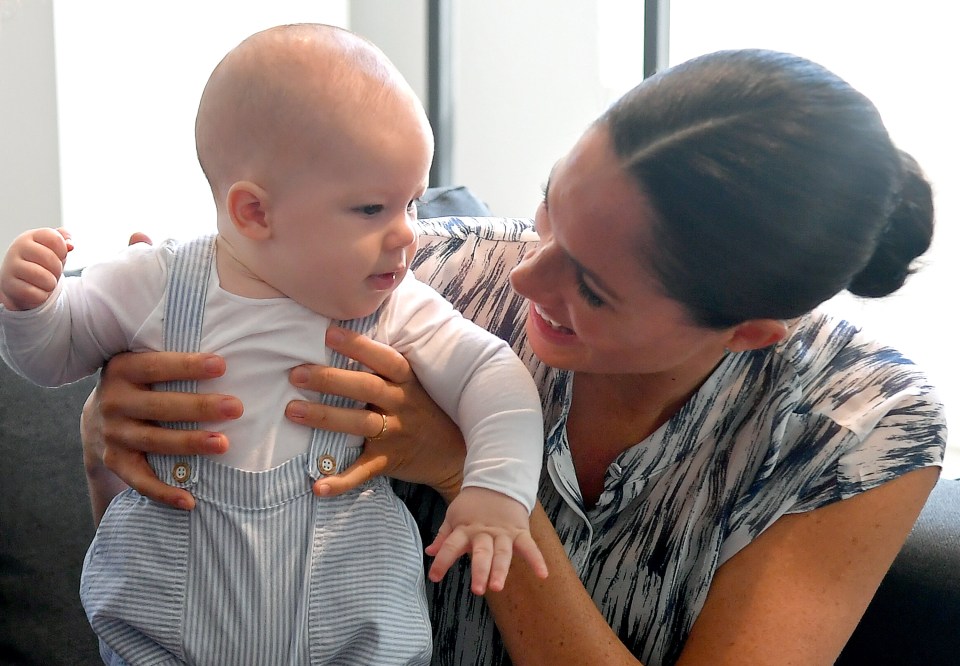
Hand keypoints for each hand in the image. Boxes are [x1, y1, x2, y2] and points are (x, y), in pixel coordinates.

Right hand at [0, 227, 72, 309]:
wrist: (17, 283)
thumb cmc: (39, 263)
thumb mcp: (53, 249)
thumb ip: (63, 241)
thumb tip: (70, 245)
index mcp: (30, 237)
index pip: (54, 238)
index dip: (63, 250)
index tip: (59, 256)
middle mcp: (17, 249)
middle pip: (50, 258)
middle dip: (58, 269)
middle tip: (52, 272)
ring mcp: (11, 267)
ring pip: (44, 278)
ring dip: (51, 284)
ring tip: (45, 282)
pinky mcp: (10, 286)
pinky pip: (37, 294)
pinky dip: (42, 295)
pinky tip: (36, 291)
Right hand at [82, 351, 241, 509]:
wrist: (98, 416)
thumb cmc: (143, 384)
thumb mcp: (145, 363)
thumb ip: (175, 361)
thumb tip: (228, 357)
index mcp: (123, 369)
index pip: (156, 366)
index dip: (188, 366)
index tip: (221, 366)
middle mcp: (113, 401)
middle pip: (160, 406)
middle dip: (199, 407)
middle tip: (236, 408)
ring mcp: (113, 434)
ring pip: (154, 441)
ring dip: (189, 444)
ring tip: (222, 444)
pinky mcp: (115, 461)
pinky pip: (140, 481)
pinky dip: (164, 492)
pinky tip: (190, 500)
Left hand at [288, 325, 465, 502]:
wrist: (454, 453)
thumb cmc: (424, 410)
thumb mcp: (413, 385)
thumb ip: (384, 369)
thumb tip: (340, 339)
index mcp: (407, 382)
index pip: (384, 359)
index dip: (358, 346)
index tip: (329, 334)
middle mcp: (402, 405)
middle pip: (366, 388)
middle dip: (330, 380)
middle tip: (296, 374)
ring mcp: (396, 434)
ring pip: (359, 423)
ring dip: (325, 417)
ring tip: (292, 411)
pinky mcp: (389, 461)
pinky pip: (362, 471)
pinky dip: (340, 481)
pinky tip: (317, 485)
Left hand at [425, 487, 548, 593]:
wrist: (497, 481)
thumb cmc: (473, 504)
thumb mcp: (454, 516)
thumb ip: (443, 537)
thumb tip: (430, 552)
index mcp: (465, 529)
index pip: (450, 546)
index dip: (442, 561)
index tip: (434, 577)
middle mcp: (484, 533)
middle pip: (482, 553)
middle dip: (480, 571)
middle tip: (478, 589)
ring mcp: (503, 533)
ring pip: (503, 553)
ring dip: (501, 570)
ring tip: (498, 587)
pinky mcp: (519, 531)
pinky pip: (529, 546)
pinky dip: (537, 560)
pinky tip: (543, 574)